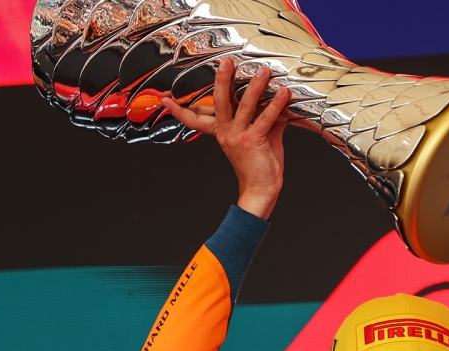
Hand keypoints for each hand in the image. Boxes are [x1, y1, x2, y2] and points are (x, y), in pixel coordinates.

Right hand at [162, 59, 290, 218]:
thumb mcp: (258, 138)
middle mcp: (226, 133)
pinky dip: (275, 105)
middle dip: (221, 80)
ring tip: (263, 72)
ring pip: (243, 106)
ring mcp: (238, 136)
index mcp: (221, 132)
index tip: (165, 100)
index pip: (196, 118)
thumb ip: (266, 119)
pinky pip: (265, 119)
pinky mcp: (252, 141)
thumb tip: (278, 102)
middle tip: (226, 62)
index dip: (180, 109)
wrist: (260, 190)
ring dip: (254, 87)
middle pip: (219, 102)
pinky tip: (283, 94)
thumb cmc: (258, 166)